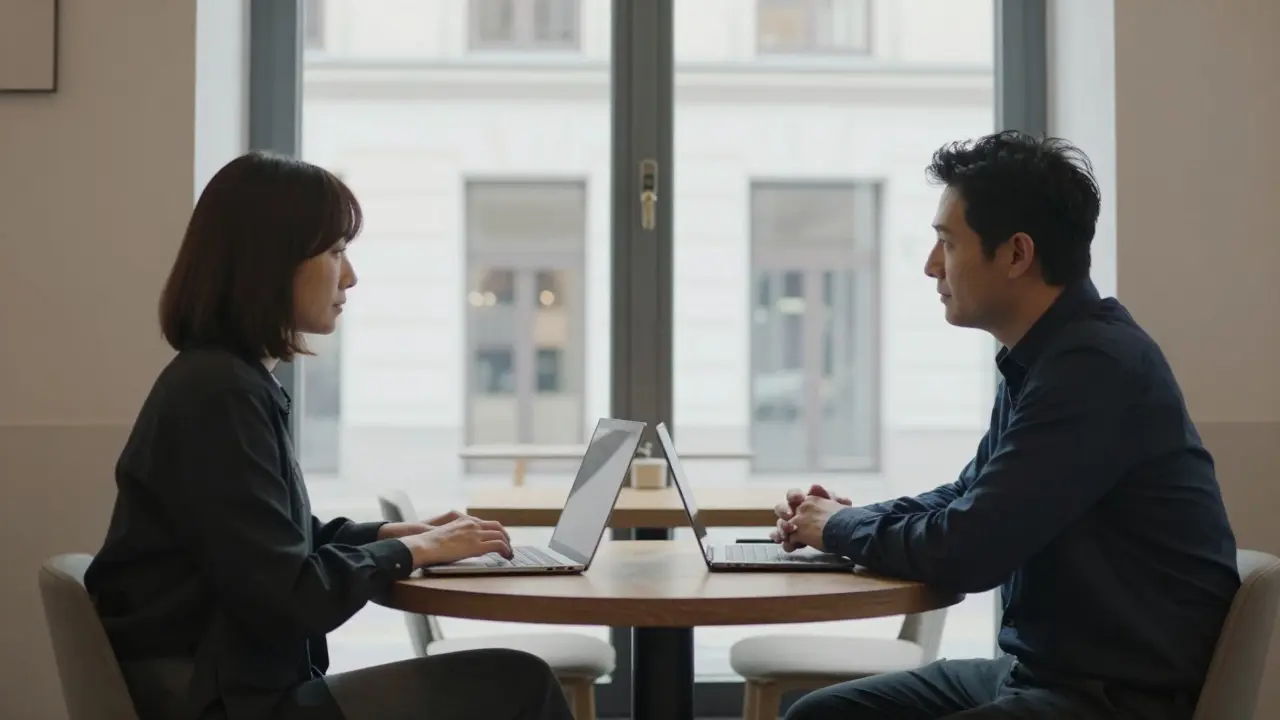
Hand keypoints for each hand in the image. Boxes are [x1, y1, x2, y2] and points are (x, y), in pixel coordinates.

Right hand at [378, 510, 510, 546]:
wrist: (424, 545)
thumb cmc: (429, 543)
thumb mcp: (445, 534)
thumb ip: (456, 535)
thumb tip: (460, 544)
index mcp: (464, 520)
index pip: (485, 523)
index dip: (495, 530)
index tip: (498, 538)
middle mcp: (472, 524)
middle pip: (497, 526)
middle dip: (505, 536)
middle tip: (508, 545)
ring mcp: (475, 533)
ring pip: (500, 535)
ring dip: (507, 545)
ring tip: (509, 553)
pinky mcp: (476, 545)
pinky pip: (498, 545)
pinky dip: (506, 550)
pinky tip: (507, 556)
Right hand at [770, 484, 851, 550]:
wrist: (846, 535)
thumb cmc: (840, 517)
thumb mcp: (836, 503)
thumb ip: (826, 495)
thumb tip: (814, 487)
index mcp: (803, 502)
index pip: (792, 495)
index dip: (794, 496)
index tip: (799, 499)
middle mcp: (795, 513)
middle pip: (781, 509)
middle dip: (784, 511)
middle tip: (789, 515)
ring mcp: (794, 528)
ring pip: (781, 526)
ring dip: (782, 529)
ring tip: (787, 535)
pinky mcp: (796, 542)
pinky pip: (787, 542)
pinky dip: (787, 544)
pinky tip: (789, 546)